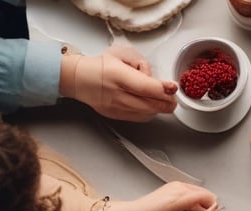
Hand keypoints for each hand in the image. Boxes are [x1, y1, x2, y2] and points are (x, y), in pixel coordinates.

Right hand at [62, 44, 177, 121]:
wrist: (78, 79)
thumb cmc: (101, 65)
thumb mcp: (121, 53)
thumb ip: (141, 62)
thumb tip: (153, 77)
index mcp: (117, 74)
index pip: (144, 86)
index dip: (162, 89)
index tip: (173, 87)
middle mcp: (116, 93)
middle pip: (149, 104)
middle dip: (167, 102)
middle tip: (173, 97)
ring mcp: (115, 107)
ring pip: (147, 113)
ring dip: (159, 108)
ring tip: (162, 100)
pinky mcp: (115, 116)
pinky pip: (139, 118)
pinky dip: (149, 112)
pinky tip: (150, 105)